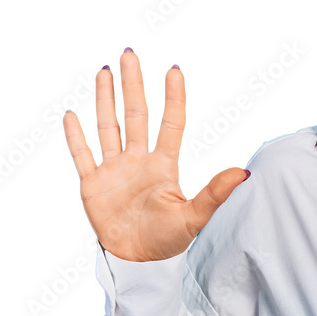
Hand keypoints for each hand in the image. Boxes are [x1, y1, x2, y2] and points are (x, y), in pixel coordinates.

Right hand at [63, 49, 249, 260]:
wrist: (138, 262)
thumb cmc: (169, 241)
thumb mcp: (194, 217)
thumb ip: (215, 194)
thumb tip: (244, 174)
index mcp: (163, 166)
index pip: (170, 124)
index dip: (173, 98)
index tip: (174, 70)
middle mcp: (138, 162)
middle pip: (135, 115)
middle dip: (132, 85)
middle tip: (130, 53)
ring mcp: (115, 171)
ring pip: (109, 127)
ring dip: (105, 99)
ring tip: (105, 70)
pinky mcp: (93, 185)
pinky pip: (83, 156)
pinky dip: (76, 137)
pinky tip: (72, 115)